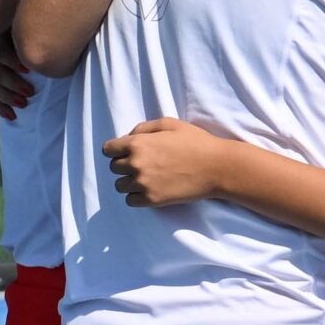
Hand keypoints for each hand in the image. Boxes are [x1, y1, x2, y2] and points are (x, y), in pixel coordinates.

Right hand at [0, 30, 32, 120]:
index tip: (27, 69)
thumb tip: (60, 33)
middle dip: (13, 83)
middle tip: (30, 92)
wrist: (2, 32)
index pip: (0, 51)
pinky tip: (11, 116)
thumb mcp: (24, 27)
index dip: (12, 60)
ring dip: (7, 97)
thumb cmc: (23, 29)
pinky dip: (0, 107)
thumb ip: (36, 30)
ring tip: (23, 105)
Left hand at [104, 118, 233, 207]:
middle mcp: (136, 164)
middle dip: (124, 164)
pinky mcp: (152, 200)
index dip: (116, 149)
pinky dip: (137, 196)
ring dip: (129, 181)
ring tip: (146, 178)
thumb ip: (144, 127)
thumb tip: (128, 136)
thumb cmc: (195, 141)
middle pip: (114, 168)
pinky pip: (130, 201)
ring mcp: (143, 184)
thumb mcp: (170, 123)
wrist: (216, 167)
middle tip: (142, 163)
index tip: (126, 151)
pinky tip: (150, 189)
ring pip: (120, 186)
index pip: (108, 149)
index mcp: (138, 143)